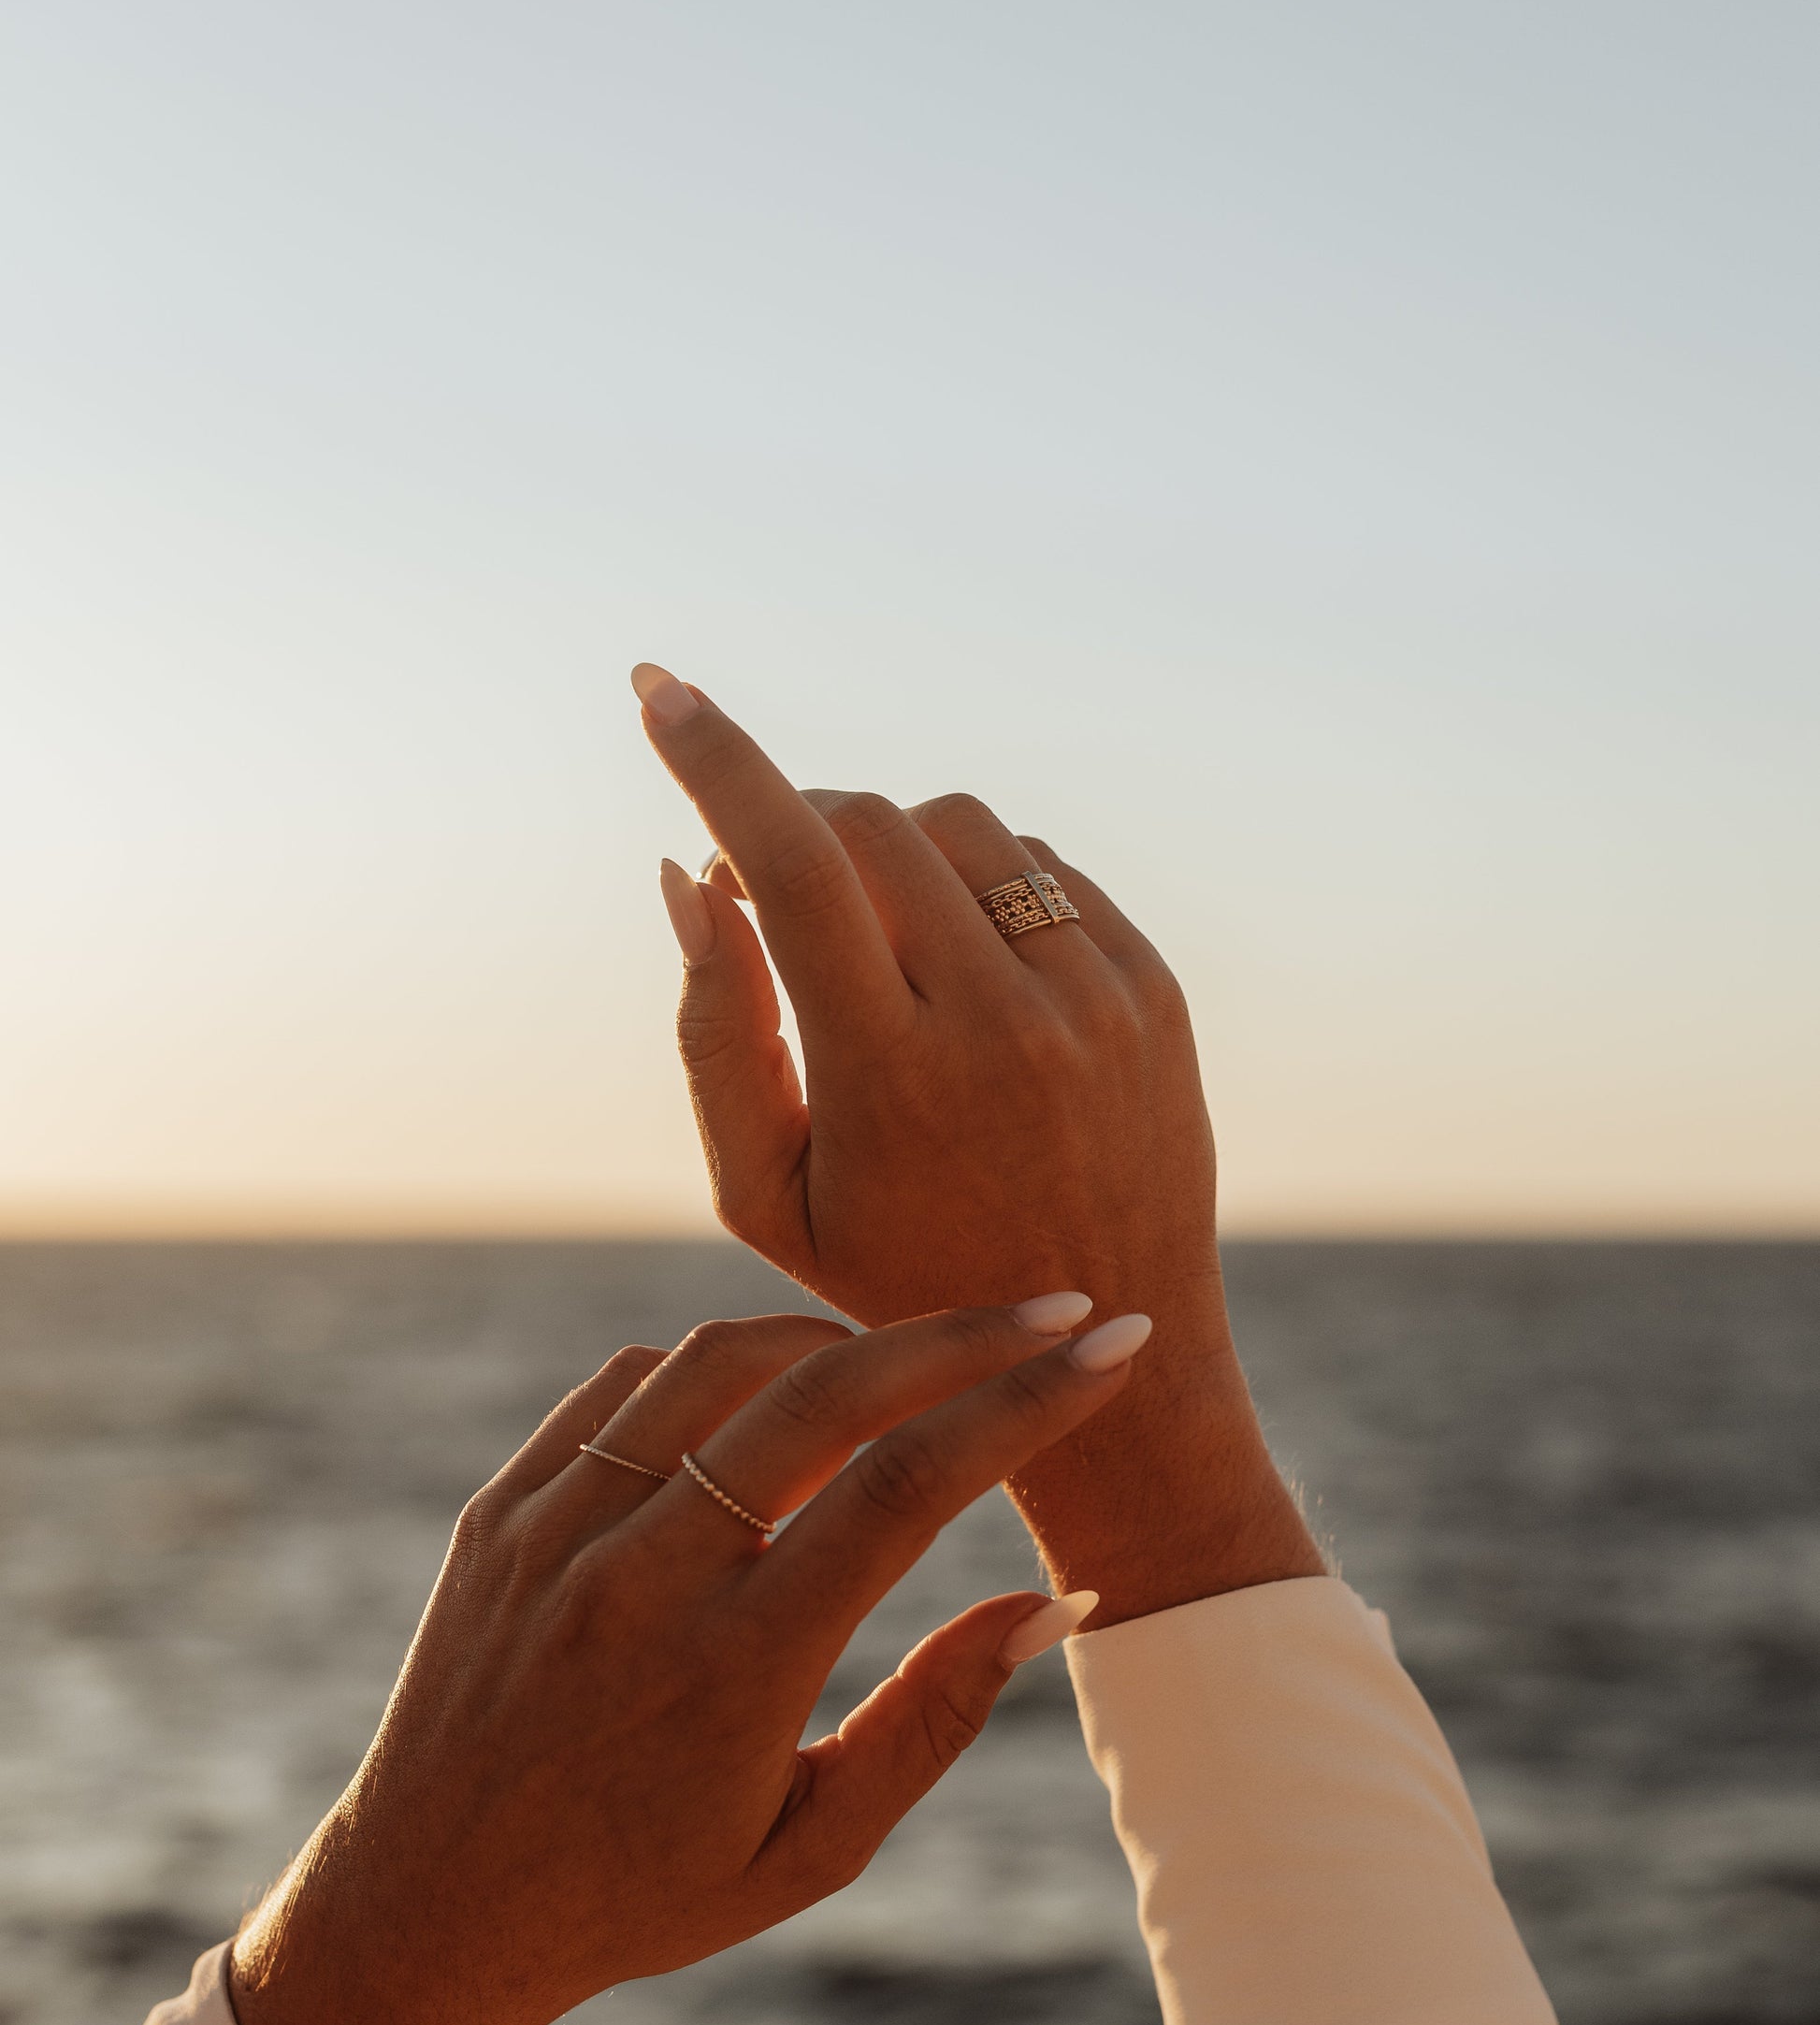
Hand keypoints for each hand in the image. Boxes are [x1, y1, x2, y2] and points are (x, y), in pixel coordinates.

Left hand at [229, 1296, 1144, 2024]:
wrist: (421, 1915)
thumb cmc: (640, 1897)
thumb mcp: (812, 1850)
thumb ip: (934, 1719)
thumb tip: (1055, 1602)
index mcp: (733, 1668)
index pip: (906, 1488)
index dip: (1023, 1403)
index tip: (1108, 1350)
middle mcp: (638, 1577)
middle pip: (825, 1390)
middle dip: (962, 1333)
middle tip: (1054, 1308)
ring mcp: (555, 1530)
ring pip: (717, 1360)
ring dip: (835, 1336)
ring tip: (915, 1356)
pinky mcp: (498, 1510)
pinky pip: (622, 1385)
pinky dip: (715, 1362)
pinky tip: (775, 1389)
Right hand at [635, 664, 1322, 1619]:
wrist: (1104, 1336)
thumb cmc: (899, 1275)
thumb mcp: (769, 1195)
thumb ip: (713, 1033)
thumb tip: (688, 874)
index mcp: (893, 1075)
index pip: (793, 863)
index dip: (714, 759)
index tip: (655, 687)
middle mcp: (1004, 1020)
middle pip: (872, 823)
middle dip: (796, 824)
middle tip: (766, 889)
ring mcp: (1093, 997)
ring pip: (960, 826)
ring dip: (890, 850)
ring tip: (872, 944)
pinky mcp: (1153, 987)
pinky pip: (1041, 868)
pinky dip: (976, 889)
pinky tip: (961, 972)